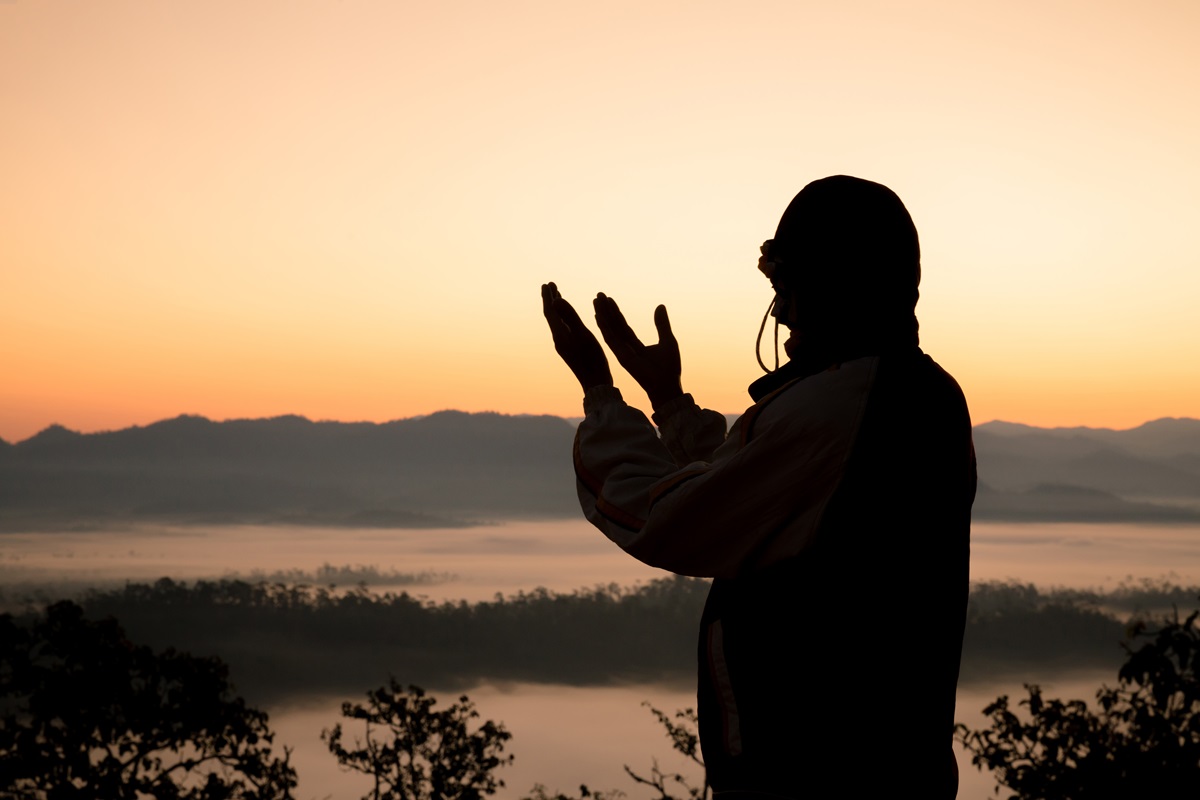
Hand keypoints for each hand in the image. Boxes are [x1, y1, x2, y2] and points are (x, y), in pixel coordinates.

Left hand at [541, 282, 612, 391]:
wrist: (596, 384)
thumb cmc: (592, 360)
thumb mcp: (582, 334)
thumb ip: (570, 316)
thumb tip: (555, 299)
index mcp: (560, 335)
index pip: (550, 312)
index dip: (549, 297)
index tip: (547, 284)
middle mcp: (559, 340)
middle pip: (552, 316)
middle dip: (551, 300)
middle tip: (551, 286)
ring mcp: (564, 346)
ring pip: (558, 323)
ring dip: (557, 309)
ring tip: (558, 298)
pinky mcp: (571, 351)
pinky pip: (564, 329)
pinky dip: (564, 319)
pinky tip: (571, 321)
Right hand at [593, 293, 682, 410]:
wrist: (667, 385)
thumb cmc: (669, 367)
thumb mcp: (667, 340)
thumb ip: (662, 324)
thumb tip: (660, 306)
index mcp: (636, 345)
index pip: (623, 326)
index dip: (616, 312)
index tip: (608, 299)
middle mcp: (626, 348)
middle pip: (614, 325)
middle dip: (606, 310)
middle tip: (598, 295)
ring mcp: (622, 352)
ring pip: (610, 330)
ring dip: (602, 315)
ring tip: (595, 301)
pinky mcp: (622, 357)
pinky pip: (611, 339)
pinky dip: (604, 327)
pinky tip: (598, 316)